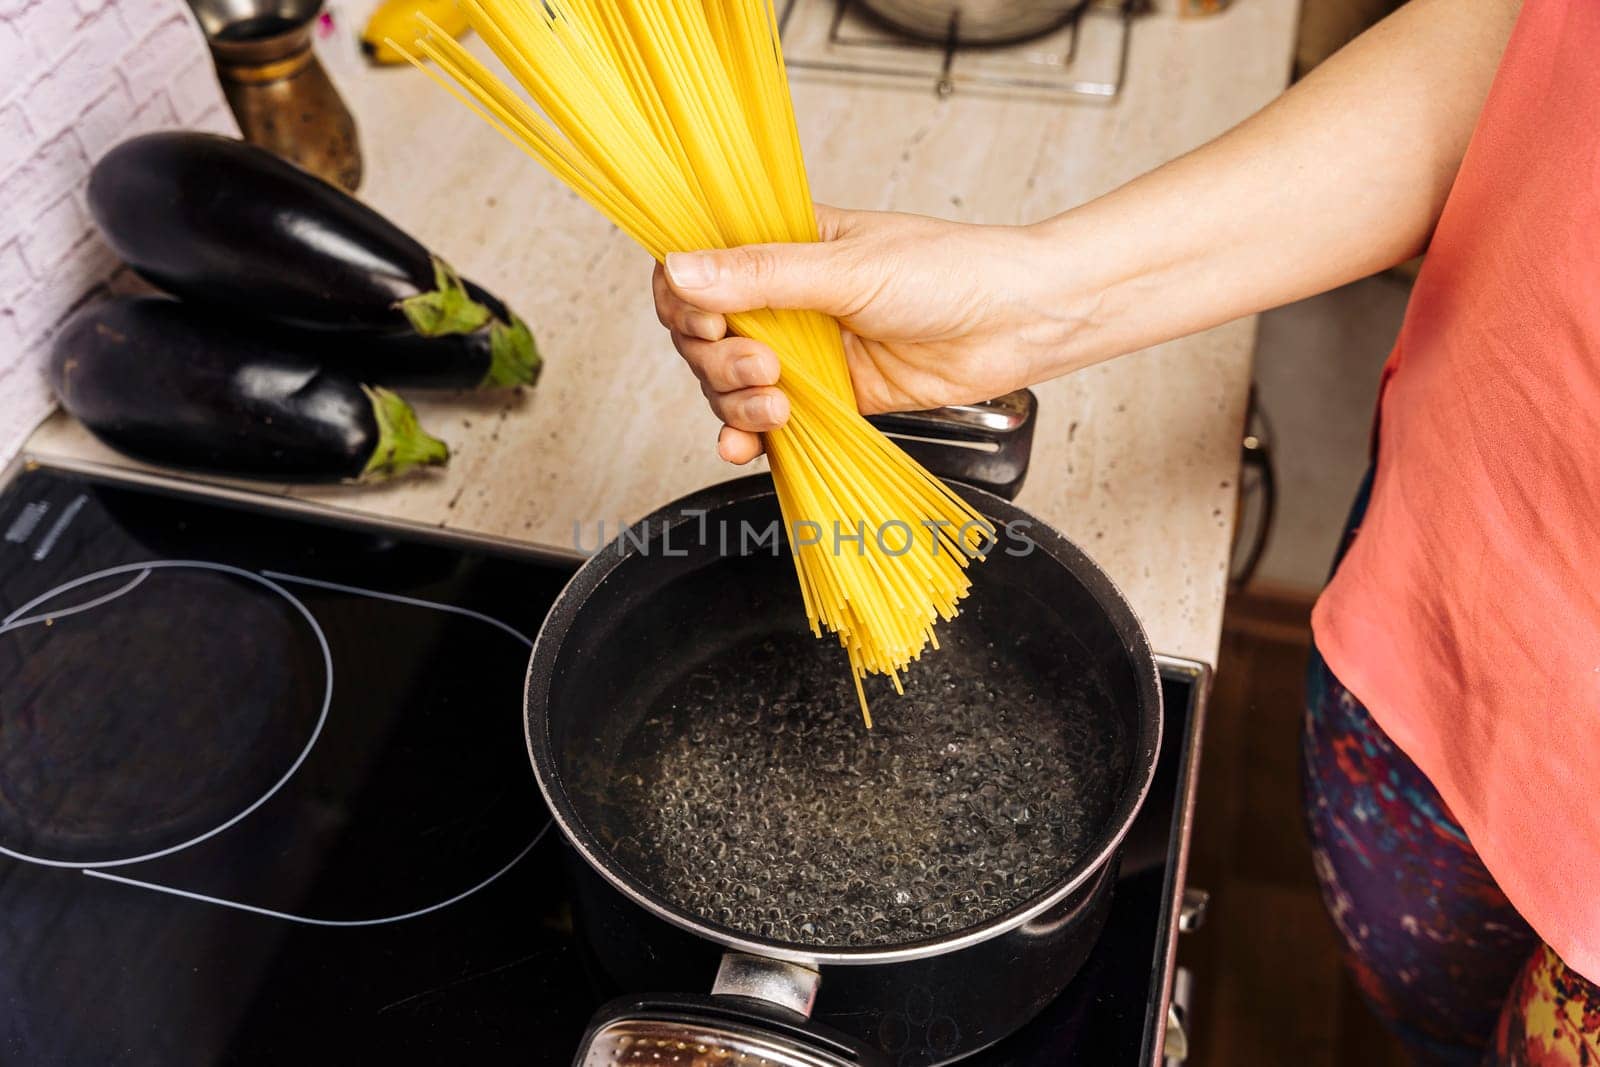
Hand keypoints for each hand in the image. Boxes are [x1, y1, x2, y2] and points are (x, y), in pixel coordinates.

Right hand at [652, 205, 1077, 462]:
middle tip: (761, 364)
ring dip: (736, 400)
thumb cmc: (953, 271)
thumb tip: (681, 269)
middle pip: (705, 336)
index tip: (707, 320)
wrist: (1020, 322)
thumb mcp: (847, 267)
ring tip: (776, 402)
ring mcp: (808, 350)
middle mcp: (789, 298)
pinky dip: (749, 436)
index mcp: (785, 245)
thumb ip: (761, 276)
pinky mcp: (832, 397)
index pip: (701, 269)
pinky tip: (745, 445)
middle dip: (718, 360)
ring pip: (732, 383)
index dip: (686, 300)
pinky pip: (771, 421)